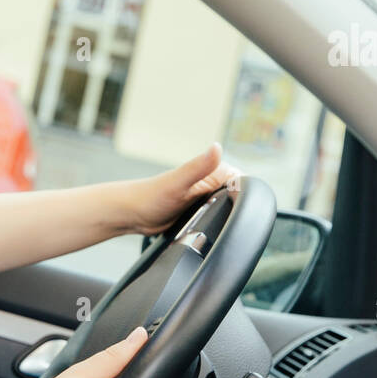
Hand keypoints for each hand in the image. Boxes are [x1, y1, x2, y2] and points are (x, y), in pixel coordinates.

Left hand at [125, 142, 241, 236]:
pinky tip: (209, 230)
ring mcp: (208, 197)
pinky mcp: (202, 210)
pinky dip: (217, 224)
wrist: (133, 214)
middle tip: (215, 218)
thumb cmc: (150, 197)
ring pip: (230, 208)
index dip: (242, 195)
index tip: (230, 208)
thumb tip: (217, 147)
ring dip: (225, 217)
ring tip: (210, 223)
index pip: (244, 181)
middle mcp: (213, 181)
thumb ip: (198, 166)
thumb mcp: (177, 182)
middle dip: (234, 210)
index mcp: (214, 170)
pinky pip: (218, 218)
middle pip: (239, 197)